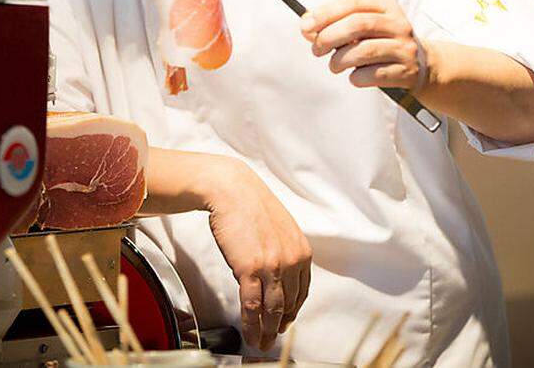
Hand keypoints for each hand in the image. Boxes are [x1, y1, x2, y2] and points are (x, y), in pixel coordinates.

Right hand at [204, 158, 311, 351]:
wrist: (231, 190)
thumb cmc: (249, 205)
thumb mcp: (279, 229)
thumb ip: (282, 254)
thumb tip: (274, 276)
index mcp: (301, 251)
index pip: (301, 291)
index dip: (293, 310)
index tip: (286, 320)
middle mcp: (291, 260)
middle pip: (288, 303)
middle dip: (281, 325)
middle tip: (273, 337)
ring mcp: (272, 265)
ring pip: (272, 309)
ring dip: (267, 330)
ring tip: (262, 342)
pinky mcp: (250, 268)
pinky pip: (252, 305)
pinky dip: (252, 323)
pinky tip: (250, 332)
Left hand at [300, 0, 428, 92]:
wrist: (424, 66)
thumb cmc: (385, 43)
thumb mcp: (366, 27)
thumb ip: (336, 24)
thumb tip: (307, 27)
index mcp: (386, 7)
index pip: (352, 3)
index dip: (326, 13)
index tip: (305, 26)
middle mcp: (398, 24)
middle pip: (358, 24)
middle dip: (329, 37)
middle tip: (317, 49)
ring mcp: (404, 48)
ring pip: (364, 51)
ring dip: (340, 60)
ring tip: (334, 66)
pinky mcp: (405, 71)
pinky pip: (372, 75)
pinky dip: (356, 77)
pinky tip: (355, 76)